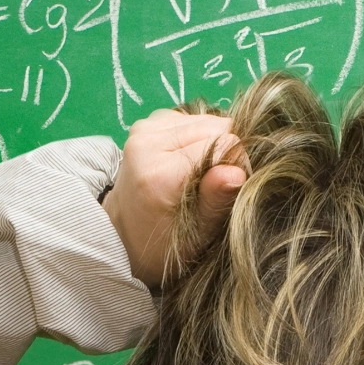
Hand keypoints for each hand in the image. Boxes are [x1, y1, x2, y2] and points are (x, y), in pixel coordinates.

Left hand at [102, 109, 246, 288]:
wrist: (124, 234)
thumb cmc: (165, 244)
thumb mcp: (197, 235)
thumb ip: (215, 201)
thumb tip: (237, 172)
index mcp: (160, 172)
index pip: (224, 143)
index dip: (239, 164)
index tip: (233, 190)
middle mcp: (149, 141)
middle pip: (217, 126)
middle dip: (228, 152)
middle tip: (219, 184)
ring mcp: (146, 128)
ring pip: (208, 120)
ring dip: (215, 144)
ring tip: (204, 175)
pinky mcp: (149, 123)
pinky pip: (193, 120)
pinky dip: (200, 138)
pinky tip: (191, 162)